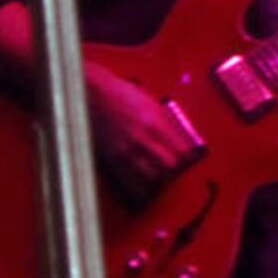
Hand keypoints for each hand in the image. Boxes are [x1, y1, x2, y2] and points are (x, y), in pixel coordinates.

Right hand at [83, 62, 199, 201]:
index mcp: (155, 123)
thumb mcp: (150, 103)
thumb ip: (166, 122)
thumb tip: (179, 138)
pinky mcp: (112, 158)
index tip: (185, 157)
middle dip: (174, 169)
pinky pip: (131, 181)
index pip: (182, 152)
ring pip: (152, 178)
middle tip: (172, 166)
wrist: (91, 94)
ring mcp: (126, 151)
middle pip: (170, 168)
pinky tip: (141, 180)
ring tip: (157, 174)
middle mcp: (142, 139)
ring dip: (157, 178)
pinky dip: (139, 184)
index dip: (187, 157)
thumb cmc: (117, 93)